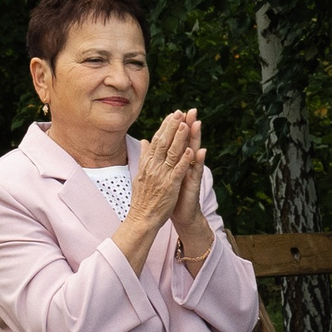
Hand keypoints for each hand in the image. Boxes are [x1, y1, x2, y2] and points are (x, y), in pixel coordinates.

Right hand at [127, 110, 202, 232]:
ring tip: (186, 124)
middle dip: (172, 126)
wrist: (141, 218)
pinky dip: (184, 160)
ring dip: (179, 138)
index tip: (172, 114)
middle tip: (181, 112)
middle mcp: (153, 167)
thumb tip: (145, 141)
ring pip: (171, 153)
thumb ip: (144, 156)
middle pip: (163, 142)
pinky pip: (178, 171)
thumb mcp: (141, 174)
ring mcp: (161, 176)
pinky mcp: (170, 186)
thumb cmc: (143, 198)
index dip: (165, 127)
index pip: (157, 140)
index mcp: (147, 163)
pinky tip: (191, 150)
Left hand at [168, 111, 206, 234]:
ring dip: (196, 138)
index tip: (175, 111)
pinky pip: (196, 171)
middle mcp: (186, 164)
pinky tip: (201, 151)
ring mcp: (191, 173)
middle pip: (187, 141)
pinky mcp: (194, 184)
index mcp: (176, 161)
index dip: (176, 127)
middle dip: (189, 126)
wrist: (181, 214)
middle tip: (191, 110)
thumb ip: (159, 158)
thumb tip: (150, 143)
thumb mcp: (163, 174)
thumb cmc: (172, 194)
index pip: (177, 140)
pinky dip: (198, 161)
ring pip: (194, 152)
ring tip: (197, 123)